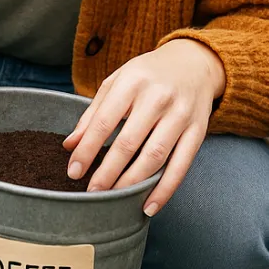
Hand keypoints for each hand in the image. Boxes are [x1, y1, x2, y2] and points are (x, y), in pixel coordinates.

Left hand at [62, 38, 224, 214]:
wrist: (194, 63)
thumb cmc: (148, 75)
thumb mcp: (117, 82)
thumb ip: (93, 113)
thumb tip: (69, 145)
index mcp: (132, 82)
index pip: (104, 121)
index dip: (87, 150)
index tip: (73, 172)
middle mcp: (158, 97)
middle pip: (129, 143)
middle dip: (107, 172)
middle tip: (91, 192)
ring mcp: (181, 115)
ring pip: (154, 157)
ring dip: (132, 183)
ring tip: (114, 199)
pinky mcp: (199, 130)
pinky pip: (181, 166)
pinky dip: (164, 190)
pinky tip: (148, 206)